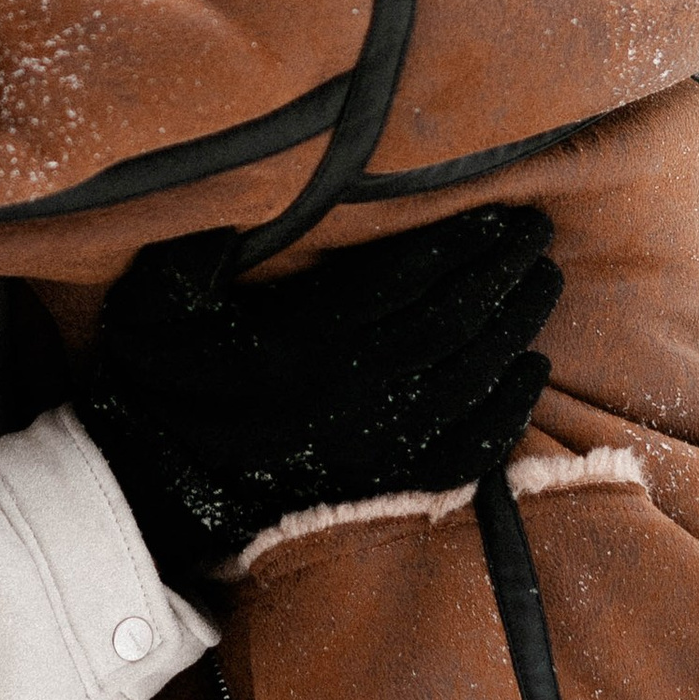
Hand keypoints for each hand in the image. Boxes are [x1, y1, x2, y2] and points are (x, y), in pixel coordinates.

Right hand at [79, 206, 564, 597]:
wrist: (154, 492)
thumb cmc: (157, 389)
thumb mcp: (153, 306)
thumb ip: (192, 252)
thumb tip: (233, 207)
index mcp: (299, 341)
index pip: (402, 280)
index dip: (459, 243)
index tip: (500, 212)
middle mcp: (347, 394)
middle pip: (449, 324)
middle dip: (501, 274)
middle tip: (538, 234)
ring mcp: (371, 446)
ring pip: (466, 380)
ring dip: (515, 328)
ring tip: (545, 283)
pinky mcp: (380, 485)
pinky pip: (462, 450)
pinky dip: (506, 412)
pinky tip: (532, 373)